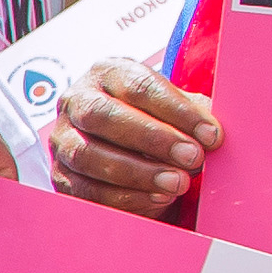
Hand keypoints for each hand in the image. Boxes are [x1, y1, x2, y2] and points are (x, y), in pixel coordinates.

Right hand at [41, 58, 221, 219]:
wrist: (125, 146)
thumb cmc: (155, 120)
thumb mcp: (174, 107)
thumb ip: (193, 114)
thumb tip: (211, 134)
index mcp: (107, 73)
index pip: (138, 86)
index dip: (177, 111)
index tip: (211, 134)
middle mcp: (75, 102)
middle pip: (104, 116)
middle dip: (152, 139)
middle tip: (192, 158)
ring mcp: (62, 140)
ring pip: (89, 155)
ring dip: (138, 173)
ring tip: (178, 184)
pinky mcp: (60, 176)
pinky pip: (85, 190)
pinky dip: (124, 197)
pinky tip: (157, 198)